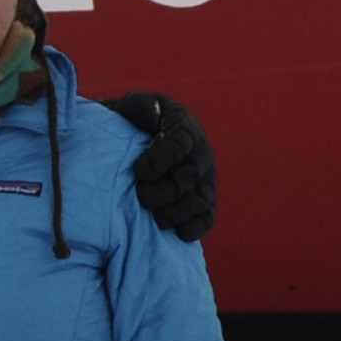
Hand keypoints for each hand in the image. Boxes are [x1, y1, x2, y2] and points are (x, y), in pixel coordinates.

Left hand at [102, 92, 217, 243]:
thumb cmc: (133, 123)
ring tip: (156, 219)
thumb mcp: (133, 107)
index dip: (161, 160)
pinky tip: (180, 234)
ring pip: (201, 199)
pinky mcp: (203, 201)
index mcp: (184, 128)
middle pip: (190, 175)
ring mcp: (205, 179)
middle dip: (166, 190)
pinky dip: (197, 228)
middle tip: (142, 196)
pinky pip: (207, 217)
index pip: (179, 145)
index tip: (139, 170)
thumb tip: (153, 115)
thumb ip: (141, 107)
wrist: (134, 139)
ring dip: (179, 212)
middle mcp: (200, 154)